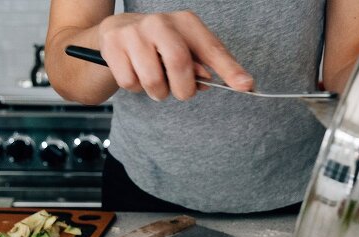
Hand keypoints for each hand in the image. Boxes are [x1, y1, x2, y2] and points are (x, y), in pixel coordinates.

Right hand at [97, 11, 253, 100]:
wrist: (114, 33)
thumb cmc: (158, 46)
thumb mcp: (184, 49)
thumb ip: (205, 67)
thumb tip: (231, 83)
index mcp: (186, 23)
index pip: (211, 48)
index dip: (229, 69)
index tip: (246, 86)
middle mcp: (161, 22)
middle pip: (179, 64)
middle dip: (182, 89)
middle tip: (179, 91)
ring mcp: (134, 32)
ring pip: (153, 80)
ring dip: (157, 92)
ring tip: (154, 81)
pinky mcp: (112, 45)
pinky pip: (130, 83)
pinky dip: (135, 88)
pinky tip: (135, 74)